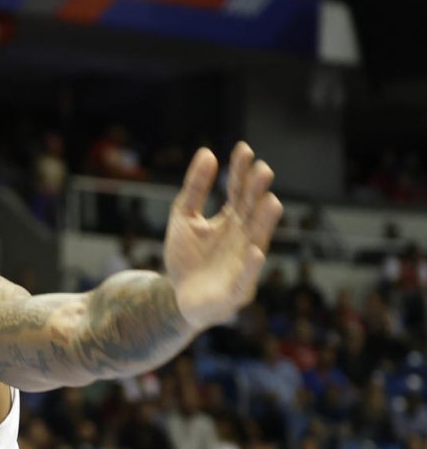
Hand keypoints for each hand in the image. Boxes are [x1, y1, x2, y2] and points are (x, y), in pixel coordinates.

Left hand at [163, 142, 283, 328]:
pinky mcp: (236, 290)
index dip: (240, 173)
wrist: (176, 299)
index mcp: (231, 222)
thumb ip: (195, 188)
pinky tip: (255, 250)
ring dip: (264, 223)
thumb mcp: (184, 218)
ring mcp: (242, 264)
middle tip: (263, 170)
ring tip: (272, 201)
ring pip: (256, 240)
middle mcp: (242, 239)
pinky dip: (252, 265)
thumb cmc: (186, 258)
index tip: (243, 149)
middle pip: (251, 213)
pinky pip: (245, 276)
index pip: (239, 193)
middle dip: (257, 193)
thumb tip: (207, 152)